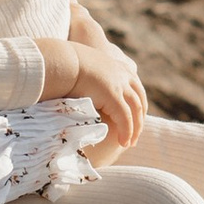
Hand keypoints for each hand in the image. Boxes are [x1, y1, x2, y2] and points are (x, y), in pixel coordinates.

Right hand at [68, 37, 146, 158]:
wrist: (64, 60)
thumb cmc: (68, 65)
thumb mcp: (85, 69)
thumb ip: (91, 78)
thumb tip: (85, 87)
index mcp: (118, 66)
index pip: (135, 88)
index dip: (137, 104)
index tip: (135, 118)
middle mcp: (123, 75)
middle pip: (139, 100)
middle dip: (139, 119)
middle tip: (135, 136)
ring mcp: (121, 85)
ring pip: (135, 111)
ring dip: (134, 129)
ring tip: (129, 143)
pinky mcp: (114, 97)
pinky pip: (125, 119)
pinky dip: (126, 132)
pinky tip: (123, 142)